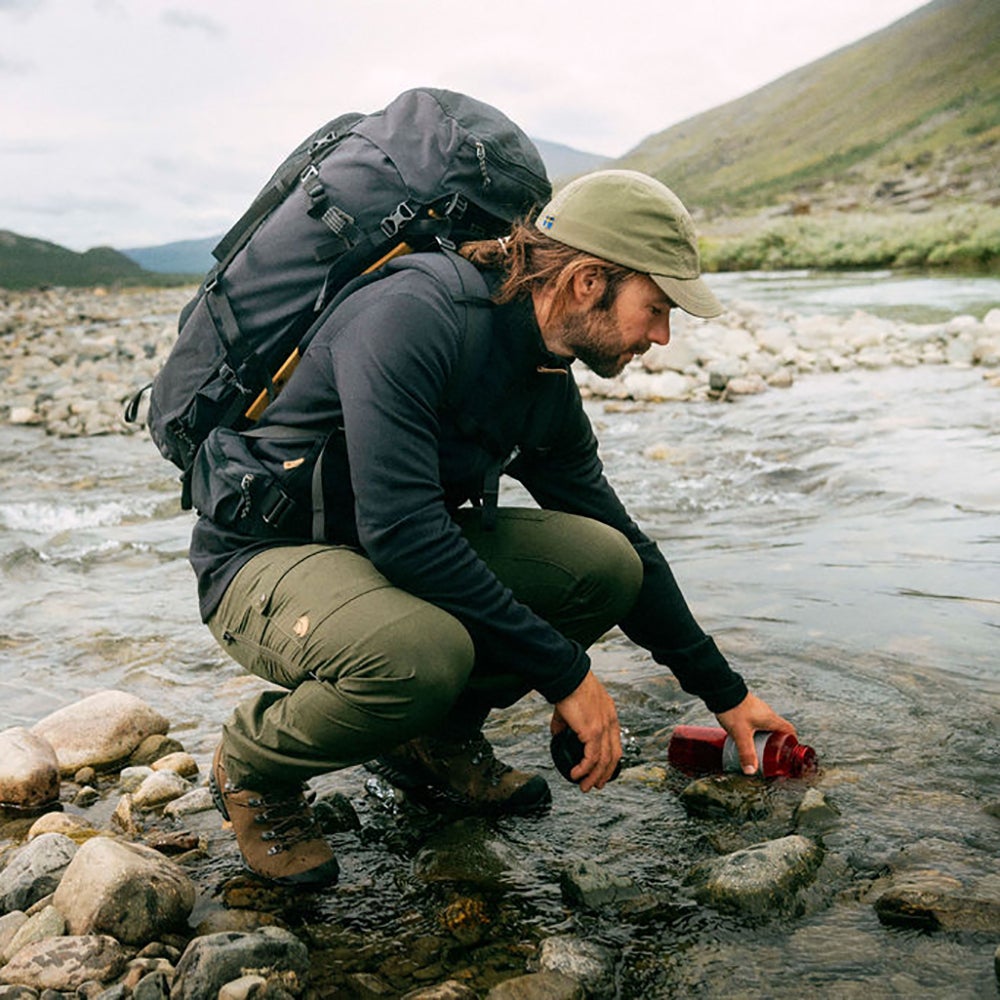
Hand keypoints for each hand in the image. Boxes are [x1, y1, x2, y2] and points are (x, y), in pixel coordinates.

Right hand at [551, 670, 620, 791]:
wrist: (567, 677)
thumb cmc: (569, 686)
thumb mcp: (571, 707)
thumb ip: (565, 722)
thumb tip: (557, 733)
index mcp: (609, 714)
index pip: (615, 742)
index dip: (609, 759)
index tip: (602, 770)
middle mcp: (610, 722)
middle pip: (614, 756)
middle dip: (605, 774)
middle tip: (596, 785)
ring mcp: (603, 728)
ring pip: (604, 761)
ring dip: (594, 777)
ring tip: (585, 786)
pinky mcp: (593, 732)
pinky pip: (592, 758)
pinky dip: (584, 769)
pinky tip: (576, 774)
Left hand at [715, 692, 795, 774]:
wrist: (720, 690)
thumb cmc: (734, 709)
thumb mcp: (741, 734)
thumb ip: (746, 752)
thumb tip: (750, 771)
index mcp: (771, 719)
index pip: (789, 729)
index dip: (792, 741)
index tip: (789, 752)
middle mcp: (766, 713)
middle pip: (778, 728)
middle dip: (776, 742)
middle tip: (771, 754)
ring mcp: (756, 709)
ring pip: (765, 724)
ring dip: (764, 736)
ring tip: (757, 747)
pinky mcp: (746, 707)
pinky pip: (755, 720)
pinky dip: (754, 730)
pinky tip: (744, 735)